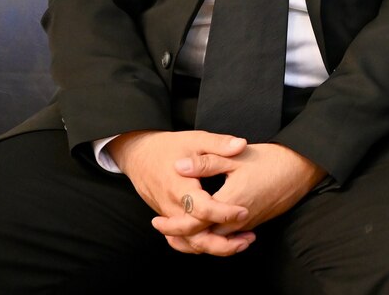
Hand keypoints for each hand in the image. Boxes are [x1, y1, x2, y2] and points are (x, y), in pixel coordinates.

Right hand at [107, 130, 252, 255]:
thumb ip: (219, 143)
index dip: (224, 213)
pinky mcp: (171, 219)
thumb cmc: (169, 147)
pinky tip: (225, 242)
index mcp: (180, 187)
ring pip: (190, 242)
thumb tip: (242, 144)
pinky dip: (204, 244)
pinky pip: (186, 239)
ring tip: (242, 244)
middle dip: (222, 243)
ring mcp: (170, 216)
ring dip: (216, 248)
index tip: (244, 212)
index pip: (201, 209)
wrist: (140, 156)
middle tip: (248, 239)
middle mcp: (172, 207)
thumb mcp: (196, 140)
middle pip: (195, 235)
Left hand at [165, 142, 325, 248]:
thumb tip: (179, 165)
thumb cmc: (270, 160)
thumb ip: (207, 162)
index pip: (195, 224)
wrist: (301, 168)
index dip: (174, 225)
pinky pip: (228, 238)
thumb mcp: (236, 157)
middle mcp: (238, 219)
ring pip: (216, 242)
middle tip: (163, 230)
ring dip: (197, 240)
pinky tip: (206, 228)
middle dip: (181, 238)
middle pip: (204, 240)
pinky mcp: (254, 222)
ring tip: (179, 233)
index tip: (158, 221)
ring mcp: (248, 223)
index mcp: (229, 202)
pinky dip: (213, 237)